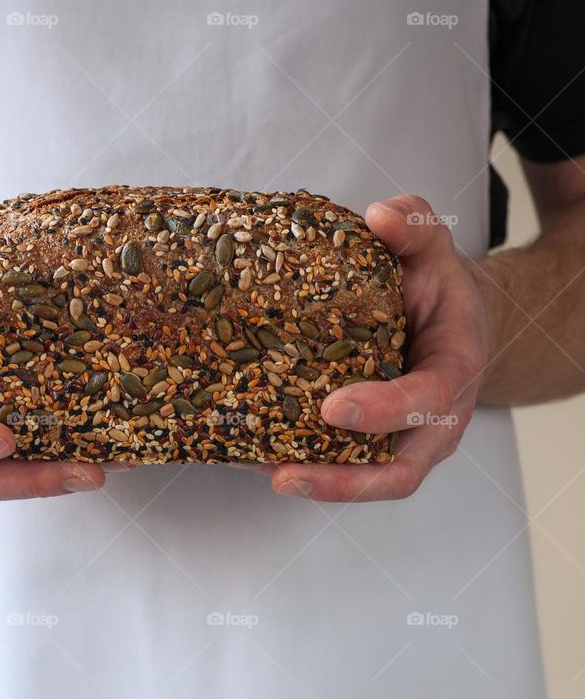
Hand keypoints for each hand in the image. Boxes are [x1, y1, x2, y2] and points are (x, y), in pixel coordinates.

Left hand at [268, 195, 488, 502]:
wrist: (448, 321)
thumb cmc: (437, 288)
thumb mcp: (434, 250)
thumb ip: (415, 227)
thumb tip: (380, 215)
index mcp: (454, 371)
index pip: (425, 401)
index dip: (383, 410)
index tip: (334, 407)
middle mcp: (433, 421)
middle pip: (397, 473)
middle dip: (341, 482)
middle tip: (284, 475)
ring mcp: (403, 440)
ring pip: (365, 481)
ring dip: (310, 483)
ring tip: (252, 470)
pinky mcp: (370, 446)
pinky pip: (338, 467)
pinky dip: (295, 464)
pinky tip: (244, 452)